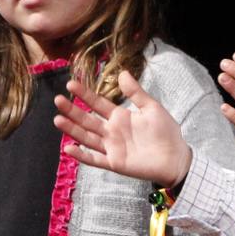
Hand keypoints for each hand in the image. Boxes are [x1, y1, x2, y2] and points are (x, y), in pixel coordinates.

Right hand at [53, 70, 191, 188]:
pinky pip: (95, 158)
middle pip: (87, 120)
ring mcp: (111, 147)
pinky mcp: (114, 162)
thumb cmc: (166, 132)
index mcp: (120, 117)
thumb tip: (122, 73)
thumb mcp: (152, 108)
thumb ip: (136, 93)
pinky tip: (69, 147)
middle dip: (72, 110)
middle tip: (58, 99)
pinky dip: (82, 154)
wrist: (176, 157)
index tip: (70, 83)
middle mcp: (112, 131)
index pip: (97, 103)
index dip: (84, 94)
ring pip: (87, 137)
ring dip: (72, 129)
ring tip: (58, 119)